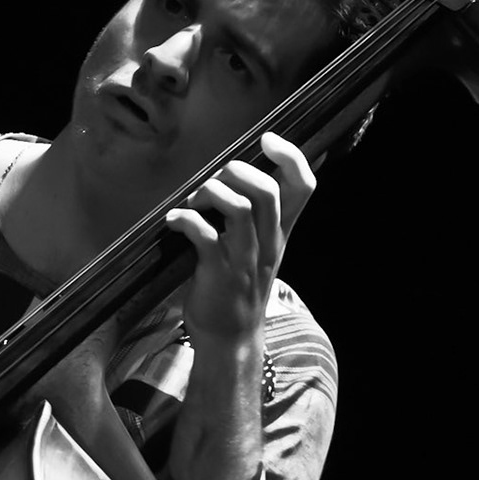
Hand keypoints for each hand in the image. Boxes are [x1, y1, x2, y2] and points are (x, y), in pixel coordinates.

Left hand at [164, 131, 314, 345]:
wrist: (230, 339)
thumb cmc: (238, 288)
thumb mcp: (259, 249)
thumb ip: (257, 216)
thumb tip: (236, 176)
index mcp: (280, 233)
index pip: (304, 186)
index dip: (291, 155)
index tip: (267, 140)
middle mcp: (268, 243)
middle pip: (268, 191)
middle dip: (237, 171)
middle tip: (214, 182)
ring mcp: (244, 259)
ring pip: (241, 208)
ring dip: (211, 193)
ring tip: (193, 202)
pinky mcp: (218, 273)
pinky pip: (204, 236)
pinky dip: (185, 220)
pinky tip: (174, 221)